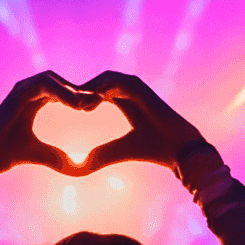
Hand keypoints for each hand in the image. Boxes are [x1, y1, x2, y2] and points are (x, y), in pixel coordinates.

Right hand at [0, 71, 98, 175]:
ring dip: (72, 89)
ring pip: (52, 78)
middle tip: (98, 102)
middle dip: (79, 89)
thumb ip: (60, 157)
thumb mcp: (45, 155)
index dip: (80, 96)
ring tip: (88, 103)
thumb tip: (80, 168)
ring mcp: (21, 90)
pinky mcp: (18, 92)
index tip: (96, 108)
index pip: (63, 91)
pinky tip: (76, 104)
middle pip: (60, 81)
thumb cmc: (12, 155)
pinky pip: (44, 84)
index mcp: (35, 101)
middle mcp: (28, 91)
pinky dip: (61, 91)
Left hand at [75, 71, 201, 171]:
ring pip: (106, 78)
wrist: (178, 150)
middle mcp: (129, 91)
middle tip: (66, 104)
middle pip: (97, 82)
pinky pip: (118, 82)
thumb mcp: (118, 151)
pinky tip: (90, 103)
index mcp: (123, 101)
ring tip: (76, 105)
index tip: (68, 110)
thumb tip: (80, 165)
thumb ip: (101, 154)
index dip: (80, 97)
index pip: (95, 91)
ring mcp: (136, 88)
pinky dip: (102, 89)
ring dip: (89, 88)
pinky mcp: (142, 90)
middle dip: (81, 90)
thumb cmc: (152, 150)